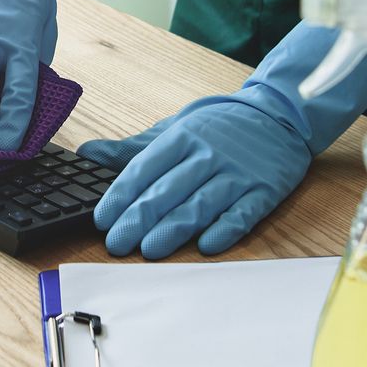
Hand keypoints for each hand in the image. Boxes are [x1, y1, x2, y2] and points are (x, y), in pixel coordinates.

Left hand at [79, 24, 366, 258]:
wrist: (280, 116)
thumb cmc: (219, 127)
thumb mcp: (174, 129)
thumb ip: (132, 149)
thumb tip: (87, 154)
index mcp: (182, 138)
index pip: (145, 168)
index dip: (121, 195)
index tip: (102, 218)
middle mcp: (208, 155)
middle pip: (168, 190)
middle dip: (139, 219)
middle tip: (116, 243)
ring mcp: (237, 174)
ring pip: (200, 204)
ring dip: (174, 229)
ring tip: (149, 250)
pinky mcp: (264, 191)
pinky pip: (243, 213)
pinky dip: (225, 229)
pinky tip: (207, 246)